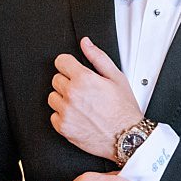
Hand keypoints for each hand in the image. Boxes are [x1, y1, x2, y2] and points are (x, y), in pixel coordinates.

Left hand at [48, 37, 143, 160]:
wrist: (127, 137)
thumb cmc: (124, 109)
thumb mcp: (116, 77)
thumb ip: (97, 57)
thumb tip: (85, 43)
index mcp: (83, 79)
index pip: (60, 61)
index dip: (68, 64)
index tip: (73, 70)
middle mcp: (71, 95)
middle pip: (56, 79)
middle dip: (67, 82)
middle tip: (83, 91)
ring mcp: (66, 112)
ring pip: (53, 97)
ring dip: (63, 99)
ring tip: (81, 104)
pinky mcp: (63, 128)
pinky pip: (53, 116)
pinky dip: (63, 116)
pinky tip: (78, 116)